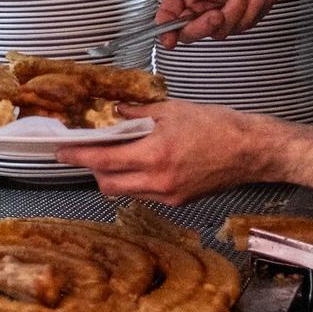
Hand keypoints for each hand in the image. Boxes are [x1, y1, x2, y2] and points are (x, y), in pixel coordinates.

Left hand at [57, 101, 279, 204]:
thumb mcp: (174, 110)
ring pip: (125, 191)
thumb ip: (139, 113)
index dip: (78, 157)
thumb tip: (116, 113)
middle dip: (93, 170)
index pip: (103, 160)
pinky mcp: (178, 201)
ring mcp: (168, 195)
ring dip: (114, 176)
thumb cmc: (219, 126)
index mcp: (155, 154)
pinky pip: (145, 193)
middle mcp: (158, 181)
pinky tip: (142, 162)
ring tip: (116, 155)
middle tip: (88, 152)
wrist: (252, 151)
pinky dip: (136, 180)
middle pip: (107, 184)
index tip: (60, 151)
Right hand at [154, 0, 284, 47]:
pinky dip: (251, 8)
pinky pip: (240, 26)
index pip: (169, 13)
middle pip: (189, 31)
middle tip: (216, 15)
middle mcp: (200, 6)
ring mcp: (219, 16)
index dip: (165, 28)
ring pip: (218, 31)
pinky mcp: (238, 22)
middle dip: (203, 27)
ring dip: (235, 11)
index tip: (169, 39)